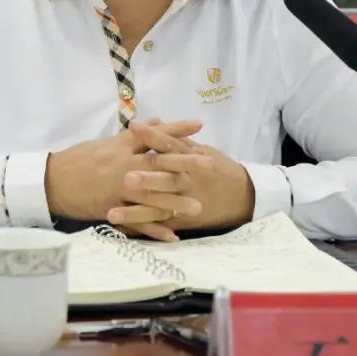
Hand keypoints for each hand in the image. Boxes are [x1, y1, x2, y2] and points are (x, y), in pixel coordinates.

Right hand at [44, 119, 211, 241]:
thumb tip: (158, 123)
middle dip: (185, 164)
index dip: (177, 128)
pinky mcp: (112, 208)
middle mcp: (123, 164)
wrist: (52, 180)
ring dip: (176, 202)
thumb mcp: (107, 142)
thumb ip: (134, 136)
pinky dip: (155, 229)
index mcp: (122, 145)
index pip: (154, 134)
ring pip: (151, 196)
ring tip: (198, 208)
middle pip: (159, 163)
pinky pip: (137, 221)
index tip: (199, 123)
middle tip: (209, 164)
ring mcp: (118, 188)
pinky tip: (173, 237)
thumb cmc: (80, 158)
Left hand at [106, 131, 254, 234]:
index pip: (170, 145)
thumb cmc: (220, 169)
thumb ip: (180, 141)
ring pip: (158, 208)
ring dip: (135, 212)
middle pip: (165, 179)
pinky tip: (124, 231)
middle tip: (125, 178)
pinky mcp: (184, 221)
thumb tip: (157, 124)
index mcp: (193, 160)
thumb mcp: (204, 150)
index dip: (152, 136)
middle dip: (146, 179)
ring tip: (112, 213)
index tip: (133, 127)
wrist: (244, 196)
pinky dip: (144, 230)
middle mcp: (188, 182)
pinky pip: (161, 226)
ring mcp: (186, 203)